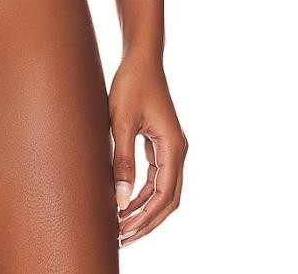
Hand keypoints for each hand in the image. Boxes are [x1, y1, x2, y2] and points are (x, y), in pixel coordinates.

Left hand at [108, 53, 187, 247]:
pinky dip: (144, 193)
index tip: (124, 231)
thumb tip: (122, 200)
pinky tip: (126, 202)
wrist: (140, 58)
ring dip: (145, 210)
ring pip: (163, 191)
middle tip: (122, 238)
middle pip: (168, 199)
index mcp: (173, 147)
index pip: (164, 195)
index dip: (146, 217)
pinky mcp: (161, 143)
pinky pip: (157, 177)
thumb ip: (122, 159)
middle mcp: (177, 150)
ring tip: (121, 226)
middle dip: (147, 221)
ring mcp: (171, 148)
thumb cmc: (131, 84)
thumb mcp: (121, 121)